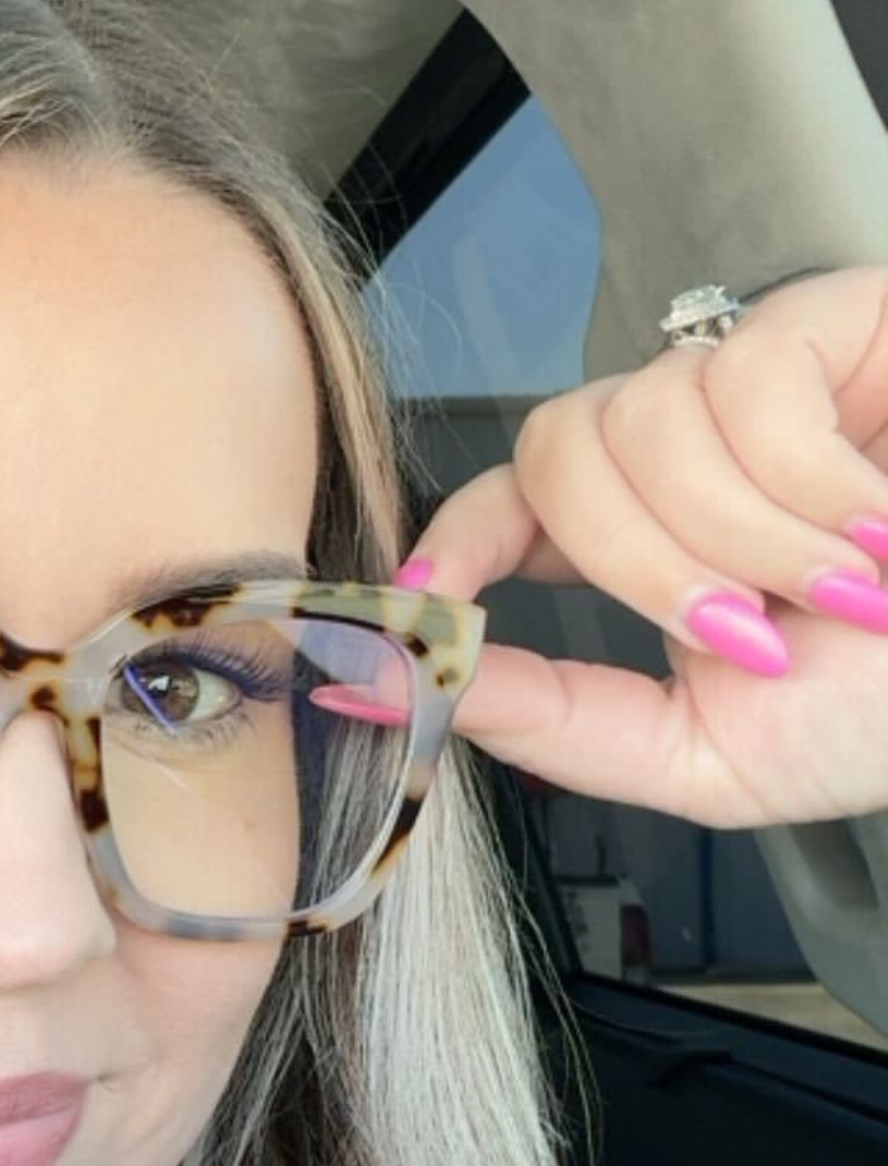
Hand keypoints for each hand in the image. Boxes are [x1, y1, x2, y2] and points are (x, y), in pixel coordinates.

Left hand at [402, 265, 887, 827]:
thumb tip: (413, 688)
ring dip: (738, 538)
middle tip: (745, 638)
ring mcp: (743, 380)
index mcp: (635, 545)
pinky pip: (743, 383)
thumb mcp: (704, 755)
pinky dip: (806, 482)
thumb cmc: (885, 705)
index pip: (499, 504)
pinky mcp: (823, 321)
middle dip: (636, 564)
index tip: (424, 604)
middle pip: (555, 455)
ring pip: (643, 420)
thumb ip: (558, 724)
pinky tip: (878, 522)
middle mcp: (673, 452)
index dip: (452, 542)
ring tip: (846, 590)